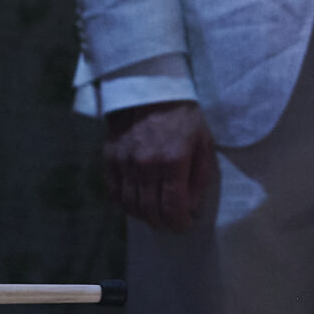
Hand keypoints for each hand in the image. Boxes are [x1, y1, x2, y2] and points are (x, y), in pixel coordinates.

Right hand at [104, 101, 215, 231]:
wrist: (150, 89)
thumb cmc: (183, 117)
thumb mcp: (203, 144)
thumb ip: (199, 178)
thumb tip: (191, 206)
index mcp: (173, 161)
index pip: (173, 208)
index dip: (179, 223)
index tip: (184, 225)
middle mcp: (146, 165)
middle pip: (150, 210)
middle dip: (163, 223)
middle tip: (170, 223)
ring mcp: (125, 162)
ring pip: (130, 204)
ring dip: (143, 216)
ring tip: (154, 214)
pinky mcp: (110, 157)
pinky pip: (114, 191)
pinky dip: (124, 203)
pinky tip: (134, 203)